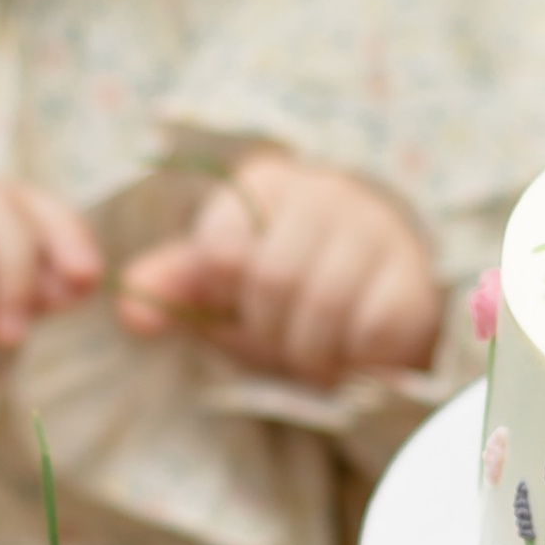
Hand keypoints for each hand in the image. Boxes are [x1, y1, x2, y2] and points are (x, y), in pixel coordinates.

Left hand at [115, 149, 441, 385]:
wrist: (377, 297)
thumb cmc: (287, 287)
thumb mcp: (223, 284)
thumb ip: (172, 287)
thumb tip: (129, 311)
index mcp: (266, 185)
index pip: (221, 248)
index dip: (227, 295)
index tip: (244, 300)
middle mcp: (327, 193)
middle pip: (272, 280)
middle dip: (270, 329)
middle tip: (284, 336)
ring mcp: (378, 232)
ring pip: (323, 306)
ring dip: (310, 351)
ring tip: (315, 349)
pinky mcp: (415, 278)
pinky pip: (372, 330)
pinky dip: (355, 358)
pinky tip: (354, 351)